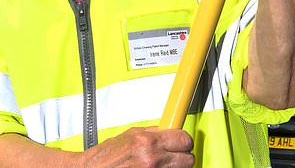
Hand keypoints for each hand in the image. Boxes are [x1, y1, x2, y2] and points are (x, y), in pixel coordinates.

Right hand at [79, 127, 193, 166]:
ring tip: (160, 165)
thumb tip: (168, 129)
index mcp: (148, 142)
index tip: (182, 143)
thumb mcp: (129, 135)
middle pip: (188, 160)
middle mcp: (152, 159)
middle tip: (173, 157)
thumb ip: (152, 133)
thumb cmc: (105, 157)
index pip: (184, 139)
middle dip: (182, 158)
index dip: (184, 141)